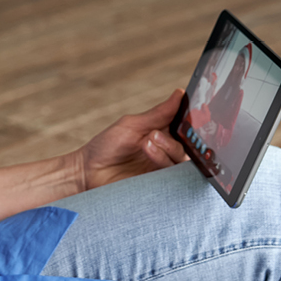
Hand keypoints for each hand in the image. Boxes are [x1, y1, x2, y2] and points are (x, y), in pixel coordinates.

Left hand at [72, 89, 188, 190]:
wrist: (88, 172)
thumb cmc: (107, 146)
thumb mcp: (131, 125)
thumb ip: (158, 114)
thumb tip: (179, 94)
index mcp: (162, 133)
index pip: (185, 128)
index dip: (191, 123)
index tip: (192, 116)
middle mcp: (166, 152)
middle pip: (186, 148)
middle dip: (171, 141)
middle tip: (152, 136)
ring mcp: (162, 171)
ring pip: (180, 164)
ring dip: (164, 153)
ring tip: (145, 146)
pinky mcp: (159, 187)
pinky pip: (173, 182)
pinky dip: (165, 171)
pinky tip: (153, 165)